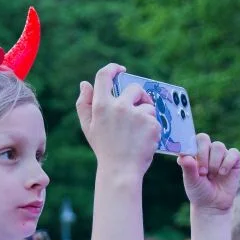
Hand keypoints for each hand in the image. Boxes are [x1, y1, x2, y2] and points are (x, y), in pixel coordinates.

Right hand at [77, 63, 158, 177]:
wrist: (120, 171)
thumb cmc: (104, 148)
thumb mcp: (89, 127)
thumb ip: (84, 104)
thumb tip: (85, 83)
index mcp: (101, 105)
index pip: (104, 76)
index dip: (113, 69)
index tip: (121, 70)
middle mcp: (119, 106)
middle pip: (134, 89)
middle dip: (137, 98)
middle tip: (136, 112)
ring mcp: (137, 115)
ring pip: (148, 105)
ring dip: (146, 115)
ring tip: (137, 133)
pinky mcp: (152, 124)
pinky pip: (155, 118)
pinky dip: (152, 127)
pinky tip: (143, 139)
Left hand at [178, 134, 239, 213]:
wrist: (213, 204)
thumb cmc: (199, 191)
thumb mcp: (191, 181)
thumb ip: (188, 168)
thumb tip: (182, 156)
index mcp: (194, 152)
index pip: (192, 139)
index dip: (192, 148)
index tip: (192, 162)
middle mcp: (207, 150)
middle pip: (204, 139)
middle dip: (202, 156)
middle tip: (202, 173)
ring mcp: (221, 154)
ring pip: (218, 146)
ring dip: (214, 163)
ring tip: (212, 176)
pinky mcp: (234, 160)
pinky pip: (233, 153)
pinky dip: (227, 163)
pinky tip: (222, 174)